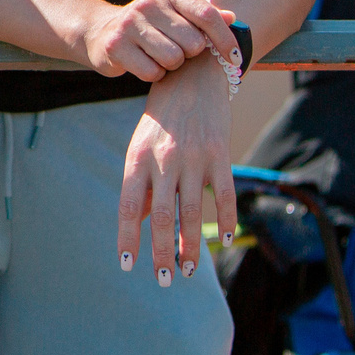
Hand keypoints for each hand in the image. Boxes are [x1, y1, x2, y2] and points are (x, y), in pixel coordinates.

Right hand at [75, 0, 237, 82]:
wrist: (101, 31)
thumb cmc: (150, 26)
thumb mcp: (176, 13)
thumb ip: (204, 16)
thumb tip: (234, 19)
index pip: (207, 15)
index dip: (225, 39)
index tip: (236, 58)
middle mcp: (148, 2)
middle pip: (193, 43)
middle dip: (189, 54)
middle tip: (176, 50)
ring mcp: (129, 23)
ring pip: (174, 59)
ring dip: (171, 65)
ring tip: (158, 56)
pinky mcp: (116, 46)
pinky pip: (153, 72)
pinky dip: (153, 74)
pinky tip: (144, 63)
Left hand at [118, 55, 237, 285]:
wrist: (191, 74)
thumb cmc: (161, 118)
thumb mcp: (141, 146)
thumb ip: (143, 184)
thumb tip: (143, 223)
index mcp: (138, 158)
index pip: (130, 206)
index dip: (129, 238)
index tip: (128, 265)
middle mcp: (164, 159)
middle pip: (164, 216)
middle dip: (163, 252)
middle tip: (164, 279)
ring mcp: (193, 157)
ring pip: (193, 212)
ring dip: (191, 246)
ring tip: (188, 270)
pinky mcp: (219, 154)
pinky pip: (224, 195)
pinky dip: (226, 220)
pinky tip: (224, 240)